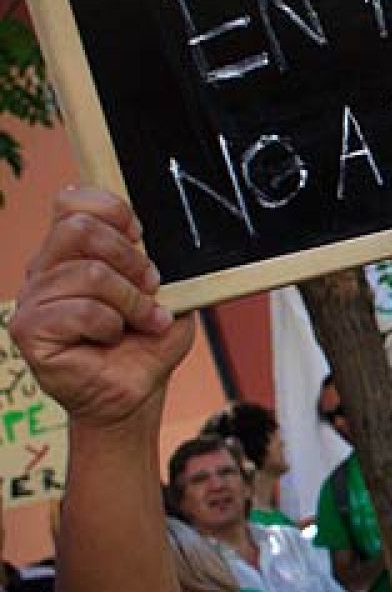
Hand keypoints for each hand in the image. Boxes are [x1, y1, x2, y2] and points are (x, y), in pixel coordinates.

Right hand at [11, 190, 193, 427]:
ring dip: (131, 301)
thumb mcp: (164, 292)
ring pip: (89, 274)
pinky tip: (113, 338)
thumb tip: (144, 239)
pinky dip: (111, 325)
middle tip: (151, 286)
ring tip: (143, 320)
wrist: (136, 390)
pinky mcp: (28, 330)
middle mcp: (45, 269)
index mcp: (71, 251)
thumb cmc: (146, 340)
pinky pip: (80, 310)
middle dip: (129, 258)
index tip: (139, 235)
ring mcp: (32, 299)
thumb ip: (152, 259)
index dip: (112, 210)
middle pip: (79, 228)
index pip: (72, 201)